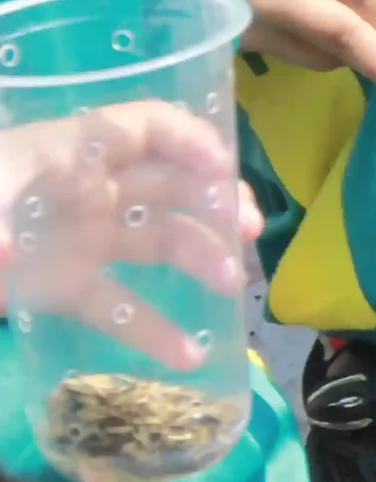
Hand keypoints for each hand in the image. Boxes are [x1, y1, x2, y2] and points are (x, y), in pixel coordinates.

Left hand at [0, 106, 262, 369]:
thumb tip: (9, 251)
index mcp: (66, 153)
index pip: (145, 127)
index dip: (190, 138)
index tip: (223, 167)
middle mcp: (86, 191)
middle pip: (169, 181)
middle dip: (216, 198)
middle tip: (247, 228)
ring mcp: (78, 241)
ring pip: (158, 241)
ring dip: (201, 257)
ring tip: (231, 287)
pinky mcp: (63, 289)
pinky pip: (120, 306)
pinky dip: (155, 331)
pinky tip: (187, 355)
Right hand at [242, 0, 375, 99]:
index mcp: (272, 0)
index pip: (340, 36)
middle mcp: (252, 29)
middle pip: (323, 52)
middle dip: (359, 45)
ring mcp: (232, 34)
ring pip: (299, 50)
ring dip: (330, 35)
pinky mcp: (219, 29)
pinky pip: (277, 39)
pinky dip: (304, 26)